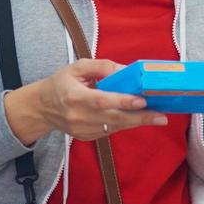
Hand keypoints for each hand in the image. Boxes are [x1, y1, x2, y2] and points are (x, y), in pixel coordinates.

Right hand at [3, 59, 164, 145]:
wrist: (42, 108)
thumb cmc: (60, 84)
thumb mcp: (77, 67)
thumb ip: (101, 66)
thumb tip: (125, 70)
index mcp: (74, 96)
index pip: (102, 101)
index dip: (122, 102)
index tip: (142, 100)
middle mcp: (78, 116)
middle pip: (113, 119)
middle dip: (140, 117)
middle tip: (161, 116)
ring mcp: (82, 130)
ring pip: (114, 127)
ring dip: (136, 122)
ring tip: (157, 117)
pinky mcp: (86, 137)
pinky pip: (110, 131)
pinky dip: (125, 124)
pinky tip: (137, 118)